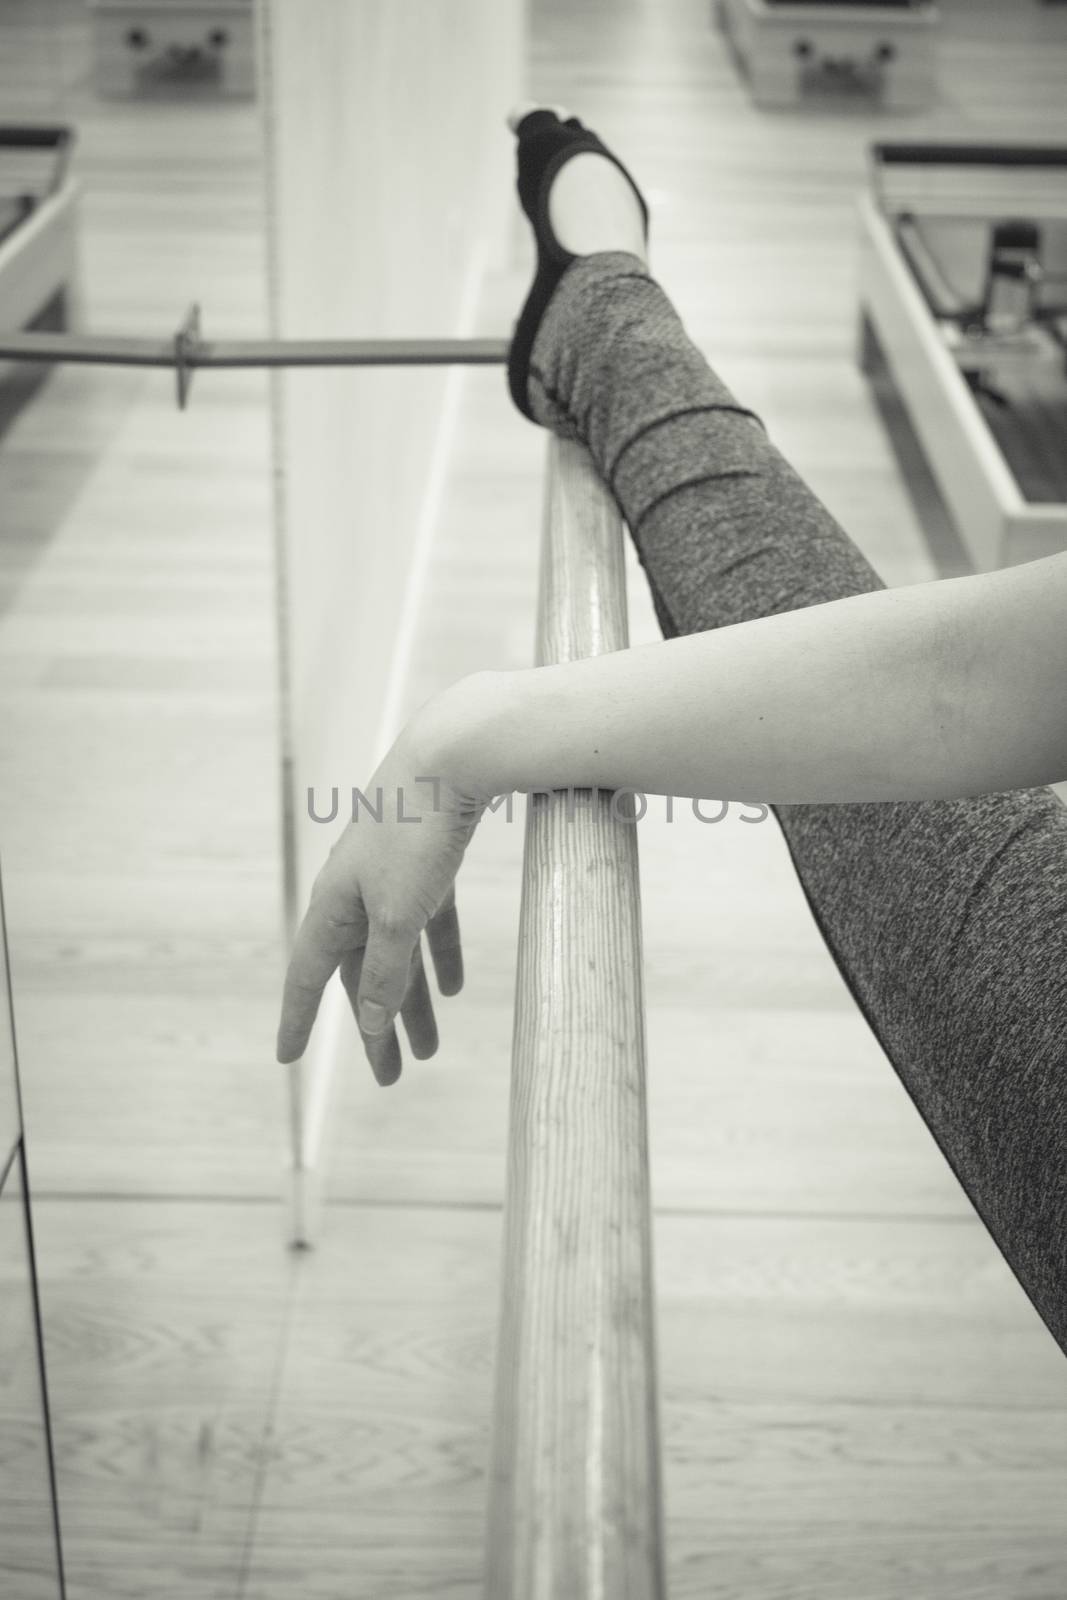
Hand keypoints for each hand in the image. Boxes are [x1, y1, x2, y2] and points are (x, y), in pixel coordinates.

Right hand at [275, 692, 488, 1084]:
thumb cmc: (416, 834)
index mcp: (332, 904)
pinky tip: (455, 987)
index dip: (297, 1019)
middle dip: (377, 1027)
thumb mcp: (399, 915)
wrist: (453, 756)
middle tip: (392, 1078)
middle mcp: (353, 892)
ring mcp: (390, 876)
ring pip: (398, 953)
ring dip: (414, 1000)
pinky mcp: (427, 861)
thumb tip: (368, 1023)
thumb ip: (385, 972)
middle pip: (361, 973)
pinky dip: (438, 954)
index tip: (287, 1059)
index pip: (307, 975)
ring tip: (431, 1049)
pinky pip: (428, 921)